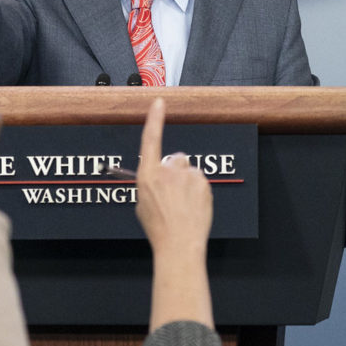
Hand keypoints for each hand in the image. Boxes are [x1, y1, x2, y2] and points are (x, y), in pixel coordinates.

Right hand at [135, 99, 213, 329]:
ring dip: (187, 181)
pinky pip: (200, 180)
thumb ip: (151, 183)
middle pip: (174, 158)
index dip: (155, 119)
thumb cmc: (158, 227)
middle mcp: (167, 170)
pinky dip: (197, 190)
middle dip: (175, 170)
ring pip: (188, 171)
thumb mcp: (142, 203)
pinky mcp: (203, 182)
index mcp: (147, 174)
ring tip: (183, 205)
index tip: (159, 102)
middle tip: (172, 193)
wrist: (179, 243)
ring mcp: (187, 175)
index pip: (151, 139)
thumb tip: (160, 177)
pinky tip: (192, 207)